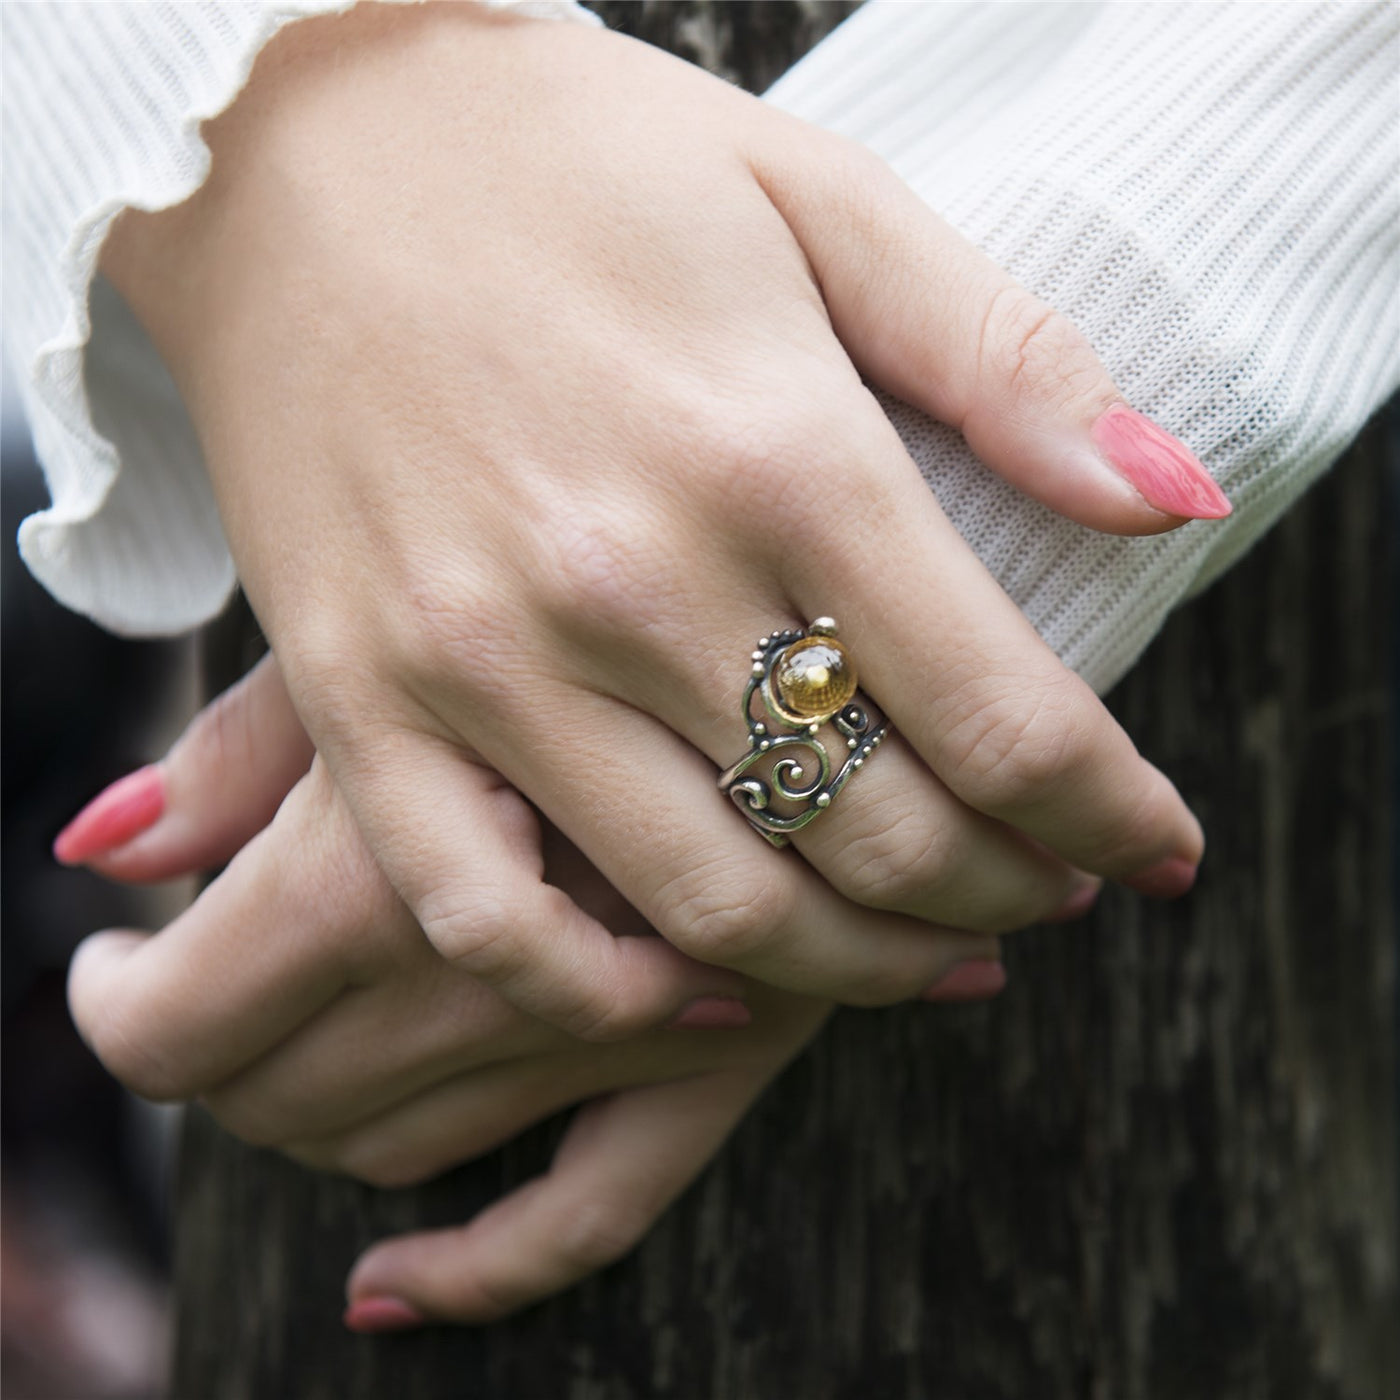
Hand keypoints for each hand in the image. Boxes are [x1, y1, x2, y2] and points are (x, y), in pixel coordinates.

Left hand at [64, 656, 861, 1323]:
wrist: (820, 604)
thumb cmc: (576, 565)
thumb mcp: (393, 618)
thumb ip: (242, 747)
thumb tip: (98, 849)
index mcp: (376, 857)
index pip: (169, 1022)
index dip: (116, 1009)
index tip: (115, 968)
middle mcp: (490, 969)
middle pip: (275, 1097)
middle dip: (218, 1060)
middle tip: (206, 986)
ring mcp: (611, 1031)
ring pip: (399, 1149)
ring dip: (325, 1120)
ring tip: (305, 1040)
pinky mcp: (719, 1060)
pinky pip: (582, 1219)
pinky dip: (478, 1270)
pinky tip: (393, 1286)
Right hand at [100, 3, 1214, 1032]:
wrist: (293, 150)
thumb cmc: (572, 164)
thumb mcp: (820, 200)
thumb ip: (1008, 364)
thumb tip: (1170, 501)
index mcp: (776, 449)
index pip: (1005, 716)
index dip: (1108, 810)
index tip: (1152, 845)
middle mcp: (632, 578)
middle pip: (877, 836)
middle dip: (1003, 894)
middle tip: (1047, 893)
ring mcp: (481, 657)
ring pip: (711, 905)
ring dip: (851, 968)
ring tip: (923, 958)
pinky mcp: (360, 699)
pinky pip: (485, 916)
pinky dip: (605, 998)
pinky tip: (695, 996)